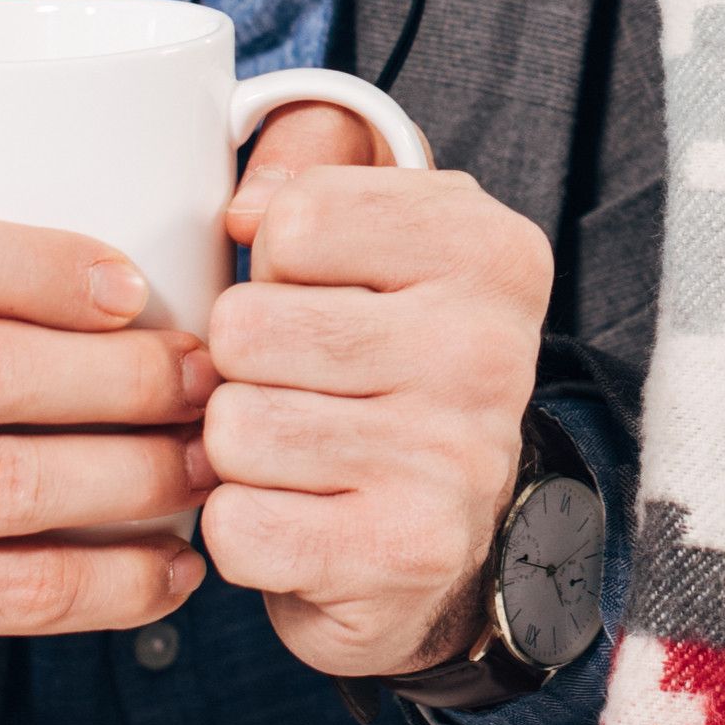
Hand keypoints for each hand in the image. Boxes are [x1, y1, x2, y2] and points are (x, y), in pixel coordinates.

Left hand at [198, 104, 551, 678]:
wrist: (445, 541)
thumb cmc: (389, 368)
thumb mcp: (377, 239)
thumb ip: (309, 168)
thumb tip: (244, 209)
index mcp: (491, 252)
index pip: (296, 221)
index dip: (274, 266)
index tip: (321, 299)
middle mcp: (488, 353)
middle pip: (248, 327)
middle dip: (243, 366)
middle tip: (300, 390)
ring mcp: (453, 461)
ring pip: (234, 428)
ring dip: (238, 451)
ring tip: (297, 455)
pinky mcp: (404, 557)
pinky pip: (238, 526)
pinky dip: (244, 529)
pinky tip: (298, 519)